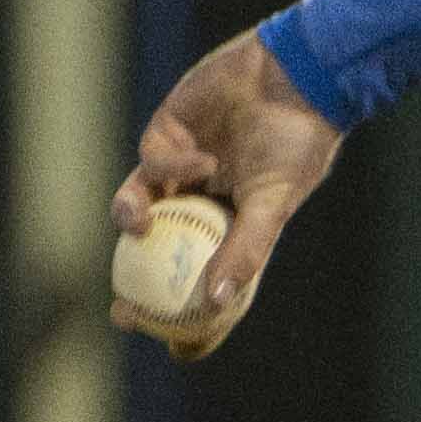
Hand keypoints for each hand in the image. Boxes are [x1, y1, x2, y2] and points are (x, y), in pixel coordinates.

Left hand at [113, 27, 348, 360]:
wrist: (294, 78)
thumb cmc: (297, 144)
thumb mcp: (274, 204)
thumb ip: (244, 251)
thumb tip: (217, 301)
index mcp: (230, 225)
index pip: (199, 275)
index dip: (179, 312)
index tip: (165, 343)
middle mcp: (200, 201)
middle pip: (154, 249)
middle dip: (133, 282)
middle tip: (123, 310)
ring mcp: (179, 168)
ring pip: (138, 204)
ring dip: (132, 217)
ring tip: (142, 222)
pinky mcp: (165, 133)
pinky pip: (151, 162)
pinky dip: (172, 167)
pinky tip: (204, 161)